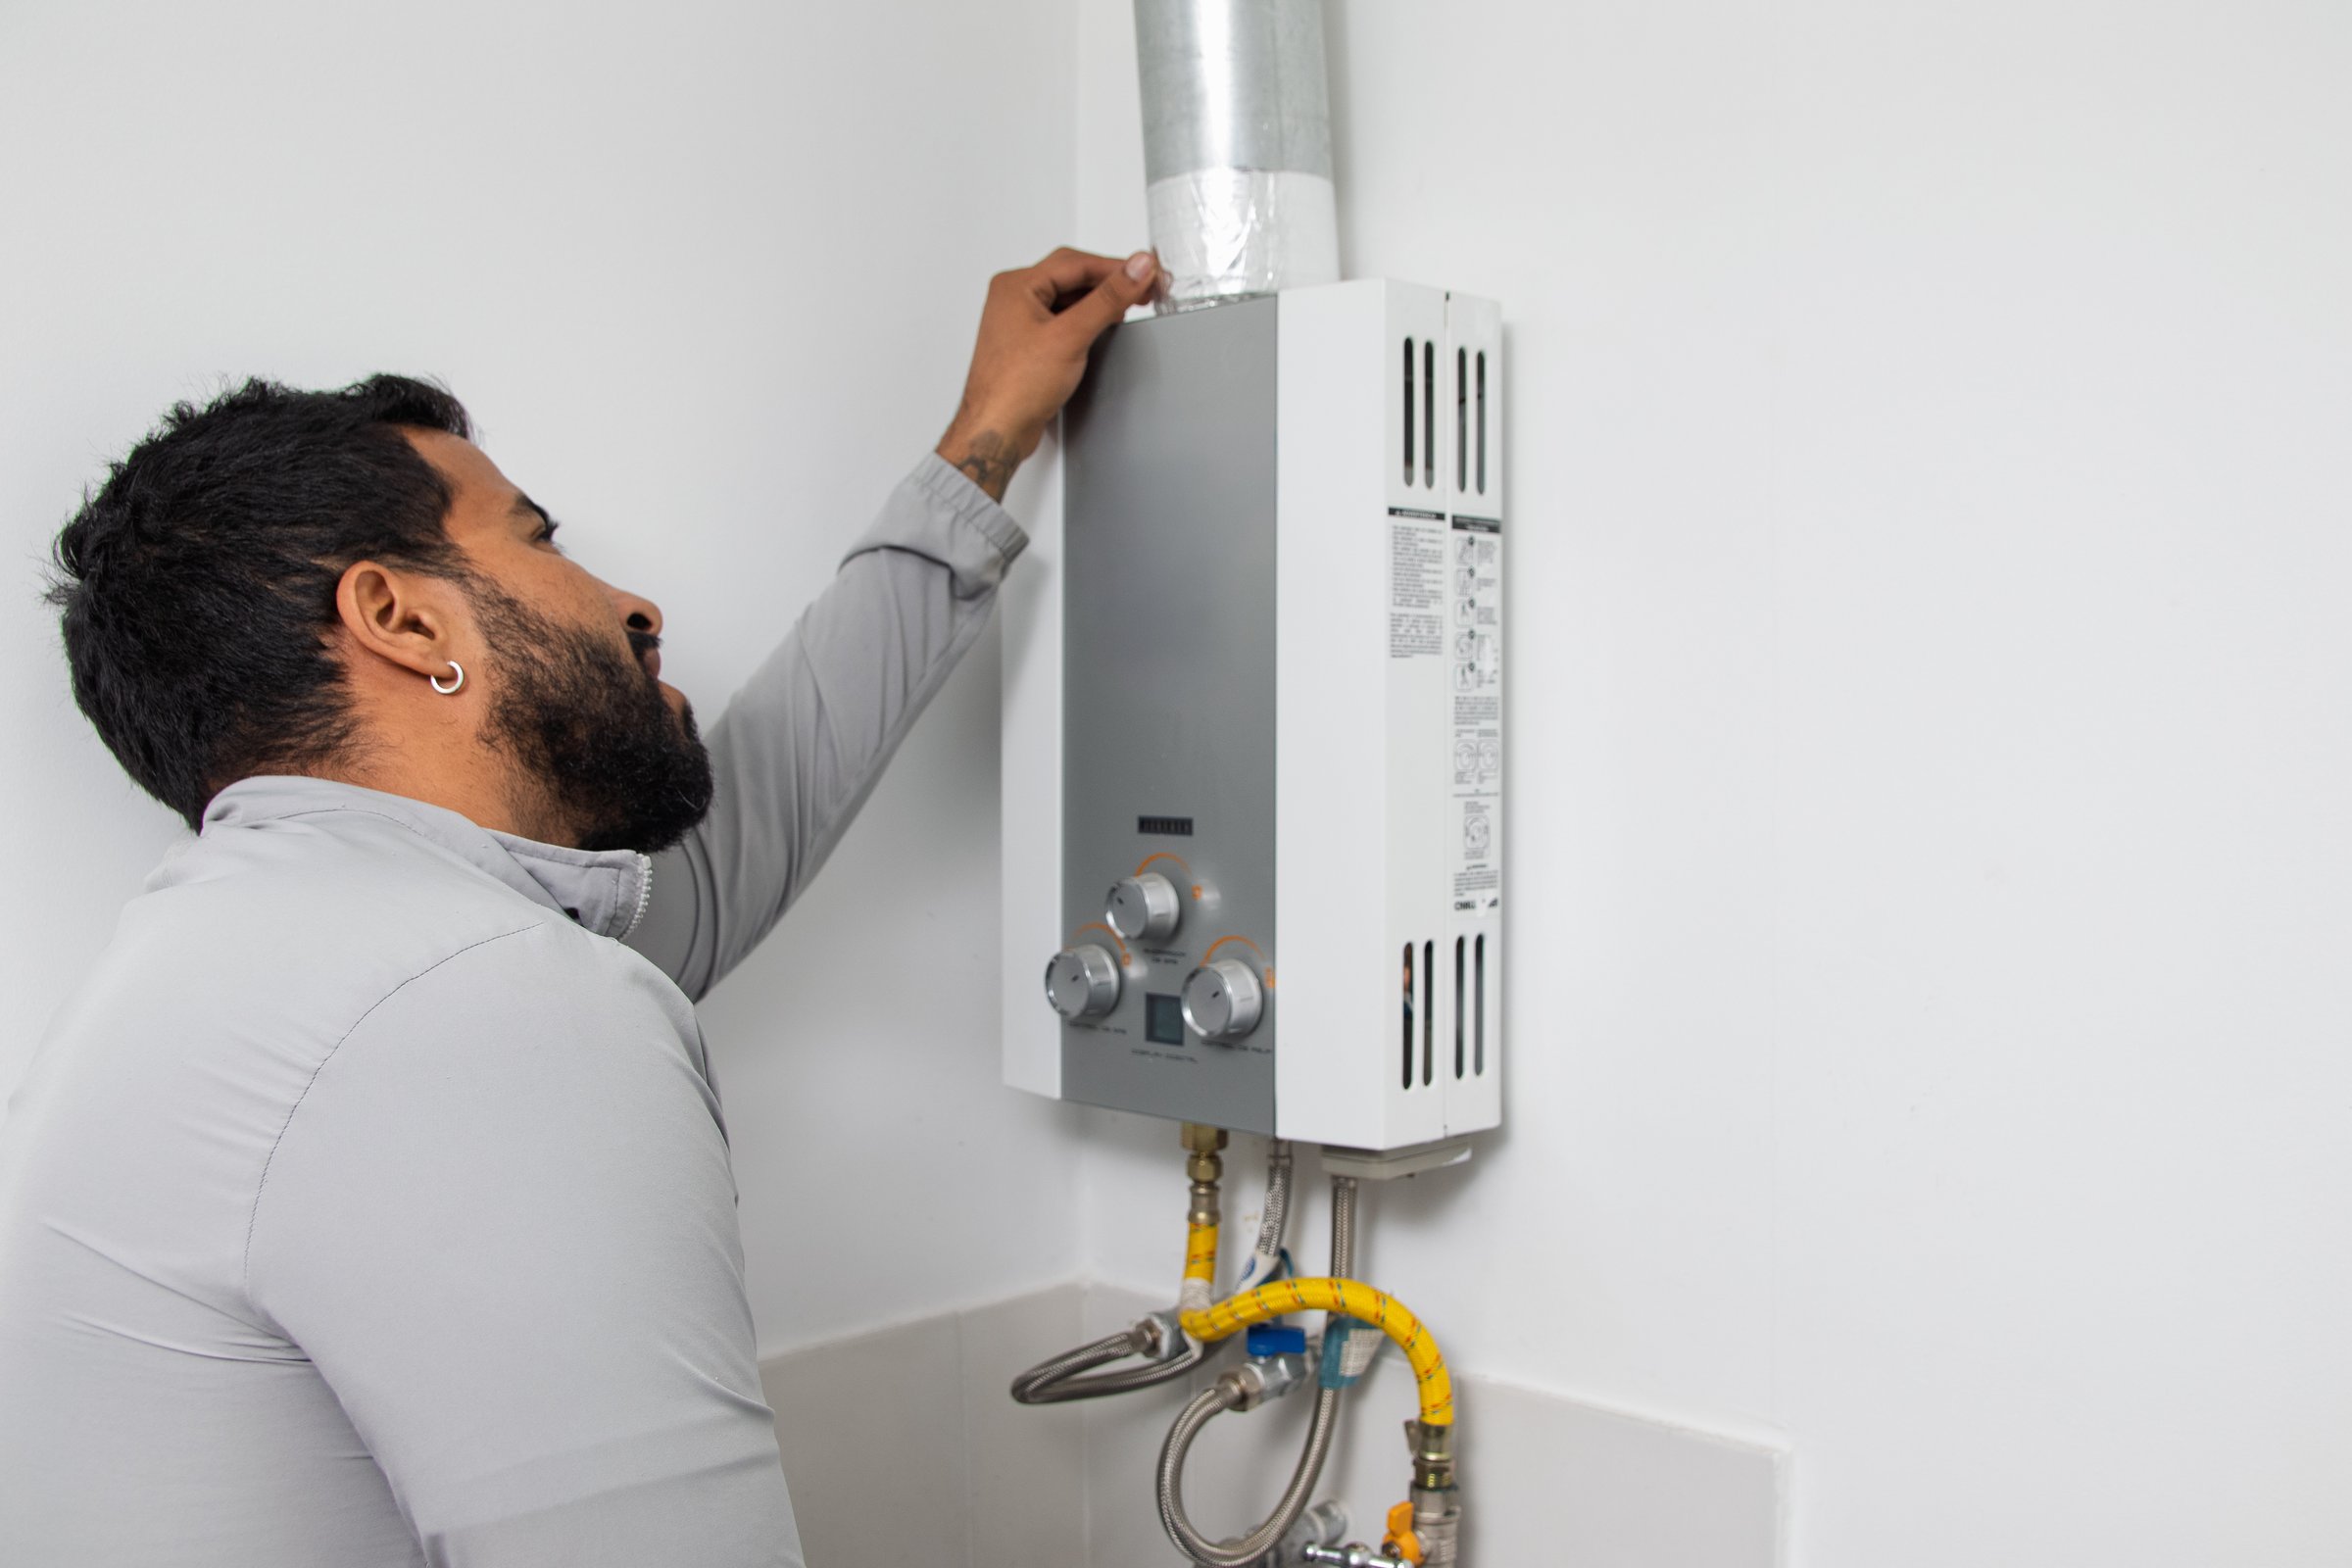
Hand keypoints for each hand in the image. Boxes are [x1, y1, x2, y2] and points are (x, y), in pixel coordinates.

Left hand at [937, 247, 1160, 500]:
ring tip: (1127, 308)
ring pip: (1069, 298)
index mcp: (1016, 285)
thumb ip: (1108, 298)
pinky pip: (1063, 320)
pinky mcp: (1028, 344)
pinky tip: (1102, 328)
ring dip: (1099, 301)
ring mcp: (1020, 322)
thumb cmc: (1014, 388)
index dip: (1116, 267)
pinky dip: (1086, 320)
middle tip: (1144, 289)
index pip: (1076, 263)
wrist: (997, 431)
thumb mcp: (1071, 336)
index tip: (1147, 272)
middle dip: (1110, 282)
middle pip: (1073, 277)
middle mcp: (1014, 299)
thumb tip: (1137, 268)